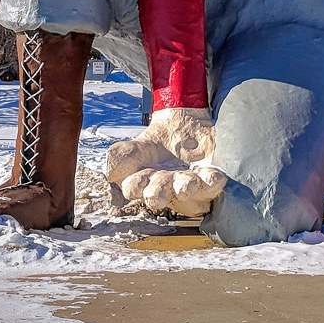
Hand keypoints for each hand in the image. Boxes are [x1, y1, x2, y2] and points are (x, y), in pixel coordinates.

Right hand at [106, 107, 225, 216]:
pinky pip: (212, 184)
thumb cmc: (156, 146)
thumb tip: (111, 172)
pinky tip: (212, 176)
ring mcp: (188, 186)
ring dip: (185, 187)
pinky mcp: (209, 178)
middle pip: (159, 196)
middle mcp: (165, 189)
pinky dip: (212, 181)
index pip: (134, 188)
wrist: (184, 126)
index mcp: (143, 182)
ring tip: (187, 182)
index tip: (135, 182)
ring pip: (186, 192)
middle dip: (158, 194)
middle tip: (157, 189)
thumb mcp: (137, 146)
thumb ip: (122, 155)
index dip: (134, 186)